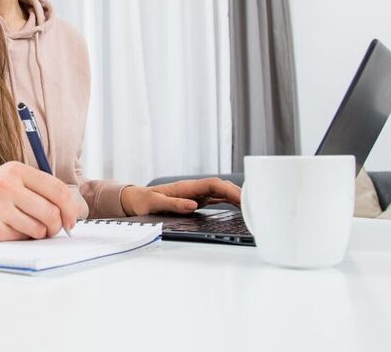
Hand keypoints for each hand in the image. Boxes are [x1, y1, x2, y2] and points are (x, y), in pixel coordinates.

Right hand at [0, 161, 79, 240]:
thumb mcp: (7, 178)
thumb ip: (34, 188)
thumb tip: (68, 209)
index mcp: (16, 170)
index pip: (58, 189)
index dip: (71, 208)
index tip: (71, 220)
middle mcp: (8, 185)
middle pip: (52, 212)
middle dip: (56, 226)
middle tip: (51, 230)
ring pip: (39, 229)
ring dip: (37, 234)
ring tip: (24, 228)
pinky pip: (20, 239)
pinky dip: (19, 239)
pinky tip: (7, 230)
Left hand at [119, 178, 241, 215]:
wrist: (136, 200)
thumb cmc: (143, 201)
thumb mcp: (154, 204)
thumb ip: (173, 204)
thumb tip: (193, 205)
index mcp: (186, 187)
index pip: (213, 184)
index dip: (229, 190)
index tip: (242, 198)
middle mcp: (194, 189)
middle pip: (221, 186)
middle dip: (238, 193)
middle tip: (255, 205)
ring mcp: (196, 194)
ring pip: (221, 192)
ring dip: (236, 197)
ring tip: (253, 207)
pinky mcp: (196, 200)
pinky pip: (217, 199)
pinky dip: (229, 202)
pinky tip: (239, 207)